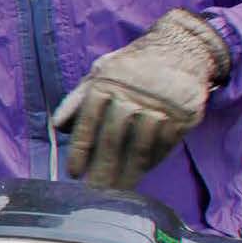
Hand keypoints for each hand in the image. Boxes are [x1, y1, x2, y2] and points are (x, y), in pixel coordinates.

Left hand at [53, 8, 230, 189]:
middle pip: (114, 139)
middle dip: (102, 170)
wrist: (181, 49)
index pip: (88, 121)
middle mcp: (132, 95)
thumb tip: (59, 125)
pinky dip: (151, 163)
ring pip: (140, 148)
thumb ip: (79, 98)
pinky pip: (163, 147)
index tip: (74, 173)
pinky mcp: (182, 117)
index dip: (81, 150)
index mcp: (107, 83)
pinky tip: (140, 173)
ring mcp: (159, 107)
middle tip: (95, 193)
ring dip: (128, 173)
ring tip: (118, 192)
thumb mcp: (103, 71)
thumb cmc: (134, 65)